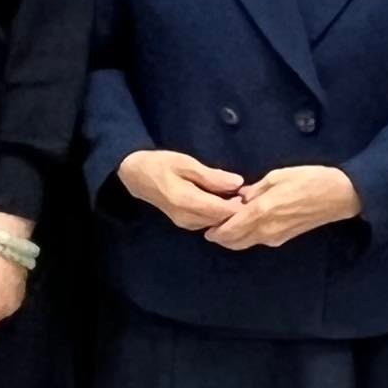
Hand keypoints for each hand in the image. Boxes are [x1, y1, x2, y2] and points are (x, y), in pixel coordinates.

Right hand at [120, 150, 248, 232]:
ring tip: (238, 195)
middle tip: (247, 193)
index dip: (240, 205)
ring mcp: (186, 224)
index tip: (250, 193)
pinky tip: (225, 201)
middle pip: (222, 221)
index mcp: (188, 202)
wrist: (137, 176)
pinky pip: (209, 222)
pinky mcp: (186, 224)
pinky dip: (219, 214)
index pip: (223, 211)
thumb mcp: (187, 163)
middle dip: (237, 210)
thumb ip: (212, 176)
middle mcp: (188, 218)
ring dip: (228, 212)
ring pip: (216, 224)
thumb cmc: (161, 165)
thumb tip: (238, 183)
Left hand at [207, 165, 361, 252]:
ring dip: (232, 237)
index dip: (214, 229)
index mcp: (261, 212)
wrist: (338, 196)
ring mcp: (275, 237)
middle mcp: (265, 230)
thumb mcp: (277, 176)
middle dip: (219, 236)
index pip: (228, 229)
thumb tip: (240, 197)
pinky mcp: (284, 239)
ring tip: (226, 224)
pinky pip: (258, 240)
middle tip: (210, 224)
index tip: (205, 222)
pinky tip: (246, 223)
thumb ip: (254, 190)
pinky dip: (246, 236)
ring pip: (245, 243)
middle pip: (233, 241)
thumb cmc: (309, 180)